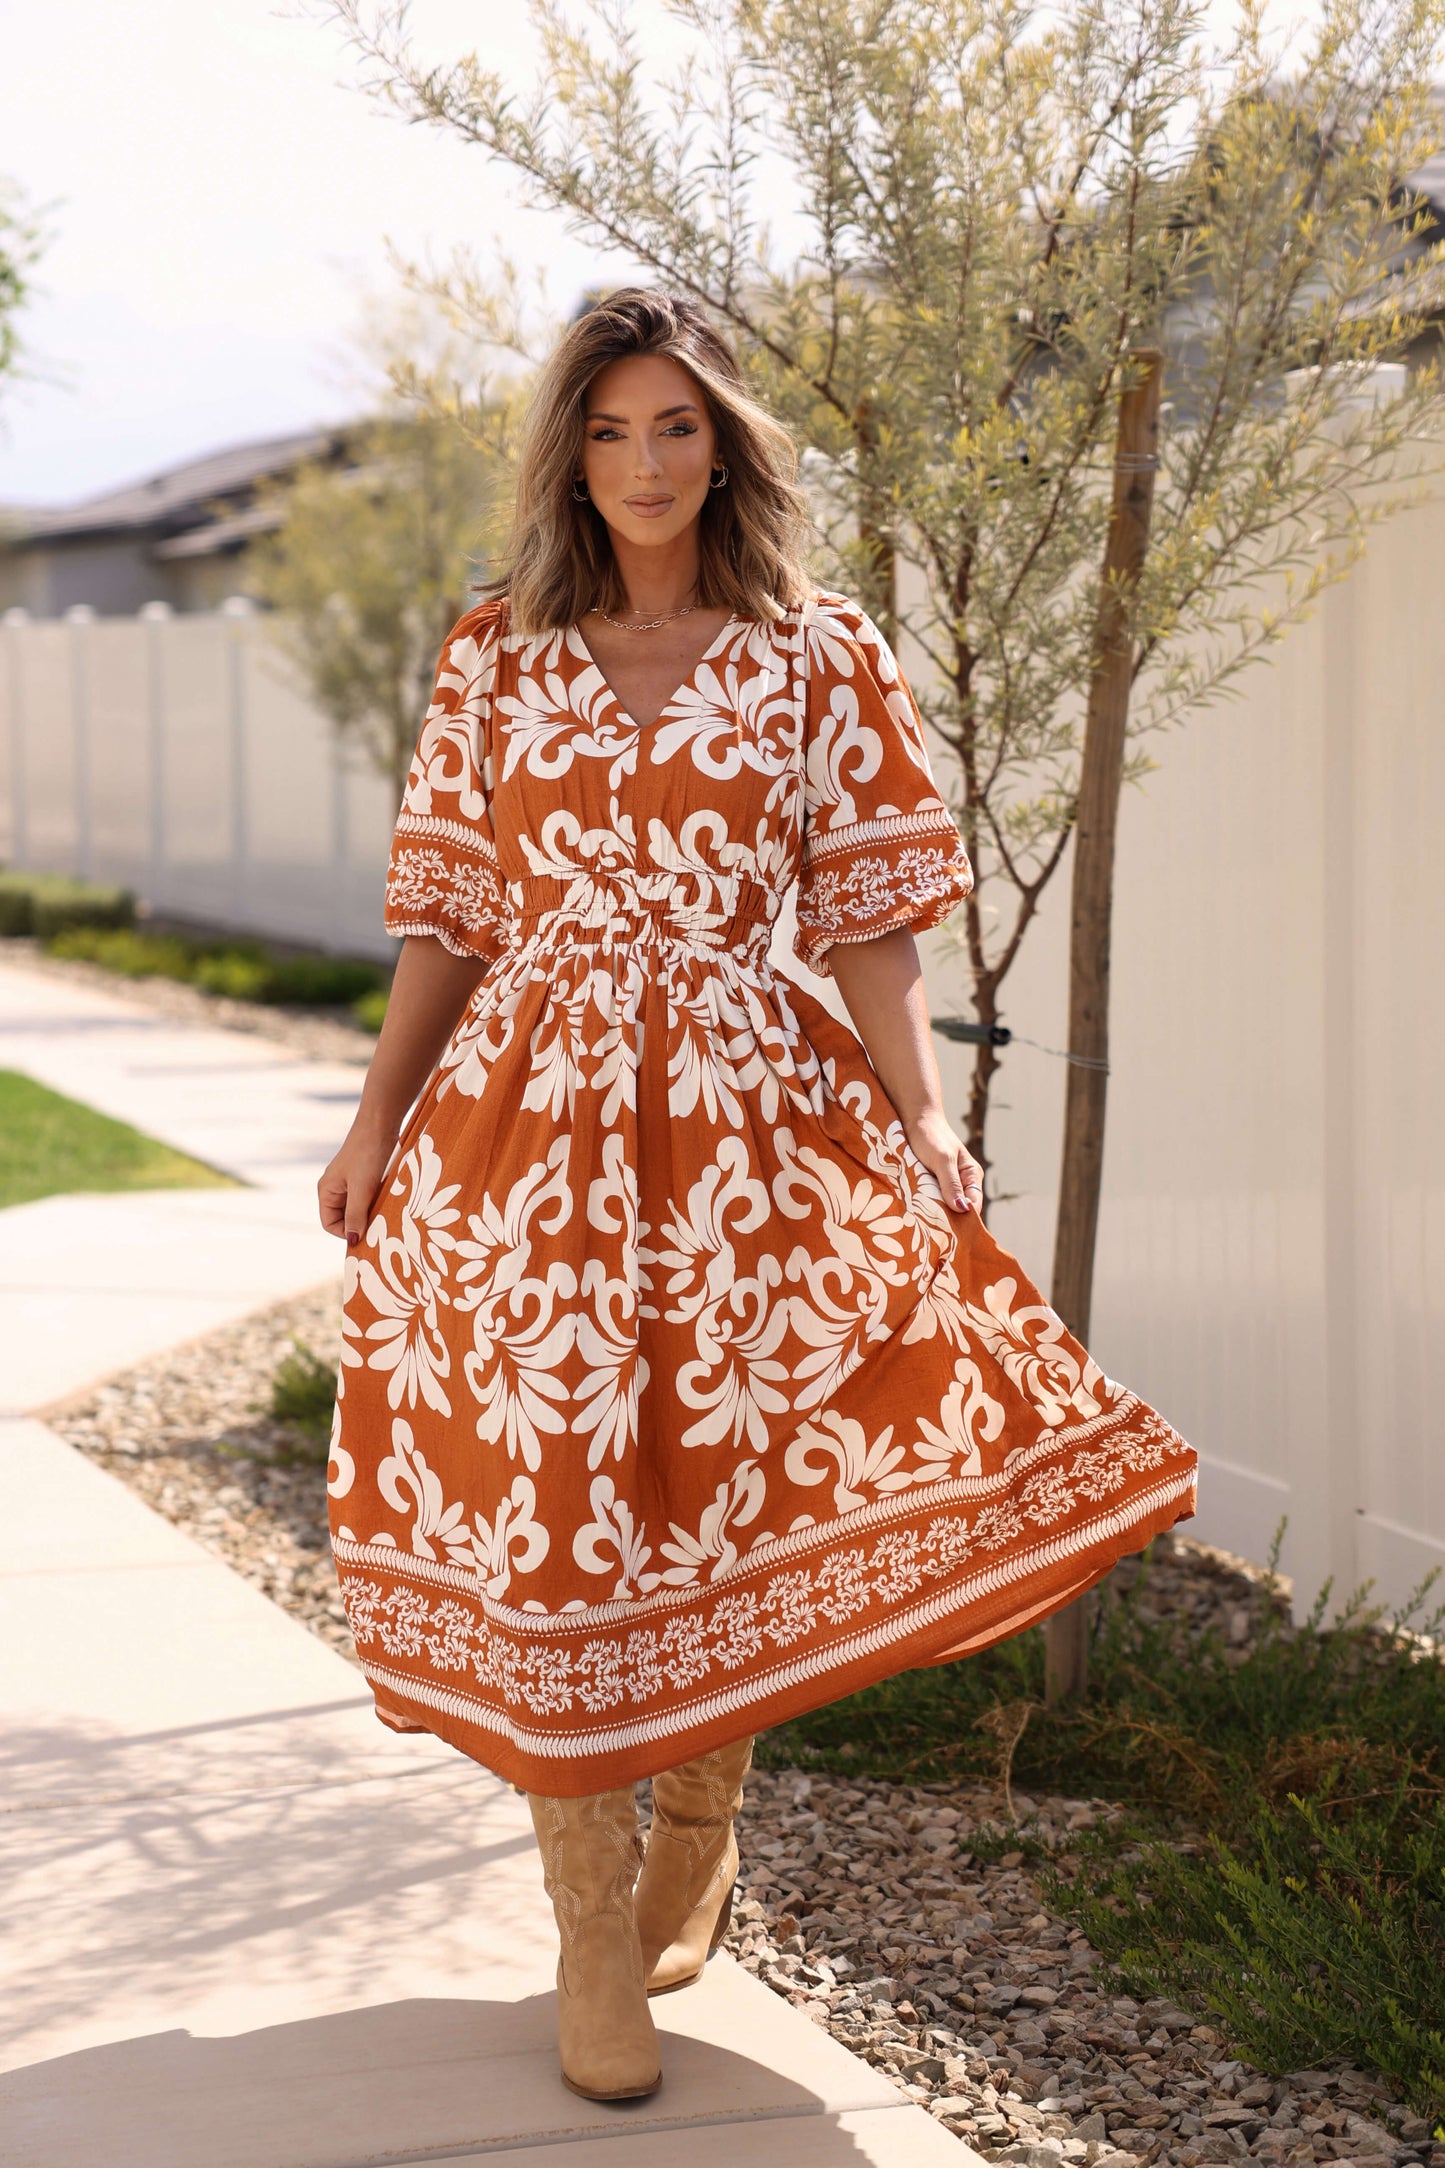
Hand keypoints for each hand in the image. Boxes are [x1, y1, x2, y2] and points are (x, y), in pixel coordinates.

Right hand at [317, 1121, 397, 1248]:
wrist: (380, 1124)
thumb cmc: (367, 1154)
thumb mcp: (362, 1189)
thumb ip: (355, 1215)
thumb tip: (352, 1240)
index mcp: (326, 1191)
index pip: (329, 1224)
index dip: (345, 1233)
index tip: (366, 1234)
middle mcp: (335, 1188)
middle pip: (343, 1218)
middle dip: (360, 1223)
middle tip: (379, 1225)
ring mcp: (349, 1182)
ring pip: (357, 1208)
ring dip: (370, 1213)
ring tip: (384, 1212)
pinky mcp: (364, 1176)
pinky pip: (367, 1197)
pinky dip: (376, 1202)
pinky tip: (388, 1201)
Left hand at [902, 1107, 984, 1218]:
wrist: (915, 1119)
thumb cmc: (931, 1136)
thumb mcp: (942, 1160)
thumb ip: (951, 1183)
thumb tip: (962, 1209)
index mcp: (972, 1176)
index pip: (974, 1206)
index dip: (964, 1219)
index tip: (948, 1230)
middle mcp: (962, 1182)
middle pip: (960, 1209)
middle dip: (948, 1218)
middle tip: (932, 1229)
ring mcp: (946, 1184)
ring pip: (945, 1206)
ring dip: (935, 1213)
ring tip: (923, 1222)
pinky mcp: (932, 1183)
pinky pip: (932, 1200)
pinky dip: (926, 1205)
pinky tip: (917, 1211)